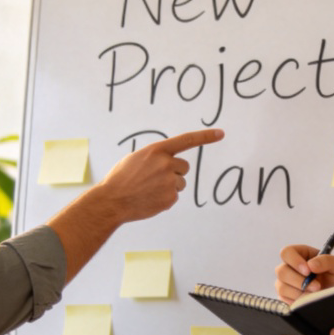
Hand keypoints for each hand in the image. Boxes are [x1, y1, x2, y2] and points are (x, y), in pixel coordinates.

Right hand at [48, 128, 223, 283]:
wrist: (112, 201)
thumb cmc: (121, 179)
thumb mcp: (136, 159)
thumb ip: (155, 157)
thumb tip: (170, 164)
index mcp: (157, 151)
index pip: (186, 140)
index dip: (205, 136)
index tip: (221, 133)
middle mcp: (166, 164)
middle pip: (183, 167)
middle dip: (173, 173)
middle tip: (153, 179)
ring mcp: (170, 182)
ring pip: (180, 183)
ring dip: (168, 186)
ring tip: (149, 190)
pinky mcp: (171, 198)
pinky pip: (174, 196)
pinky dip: (164, 198)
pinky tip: (150, 199)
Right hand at [275, 244, 333, 302]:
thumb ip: (326, 260)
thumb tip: (310, 265)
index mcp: (301, 254)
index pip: (287, 252)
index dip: (294, 261)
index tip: (308, 271)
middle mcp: (291, 268)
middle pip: (281, 271)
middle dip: (299, 281)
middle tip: (317, 287)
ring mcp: (287, 283)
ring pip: (281, 287)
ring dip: (300, 292)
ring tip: (316, 294)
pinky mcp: (286, 297)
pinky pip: (284, 299)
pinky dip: (297, 301)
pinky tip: (309, 300)